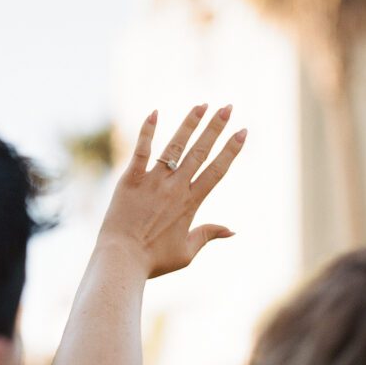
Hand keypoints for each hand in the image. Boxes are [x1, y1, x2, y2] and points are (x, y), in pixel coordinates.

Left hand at [97, 104, 246, 278]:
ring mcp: (153, 182)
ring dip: (190, 124)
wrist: (122, 260)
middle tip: (228, 107)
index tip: (243, 131)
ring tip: (202, 104)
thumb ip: (208, 235)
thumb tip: (232, 230)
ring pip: (175, 146)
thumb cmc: (153, 260)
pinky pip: (141, 151)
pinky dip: (148, 131)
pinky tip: (154, 112)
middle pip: (200, 152)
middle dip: (216, 127)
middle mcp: (175, 188)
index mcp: (191, 203)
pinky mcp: (131, 179)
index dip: (231, 149)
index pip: (217, 170)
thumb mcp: (187, 252)